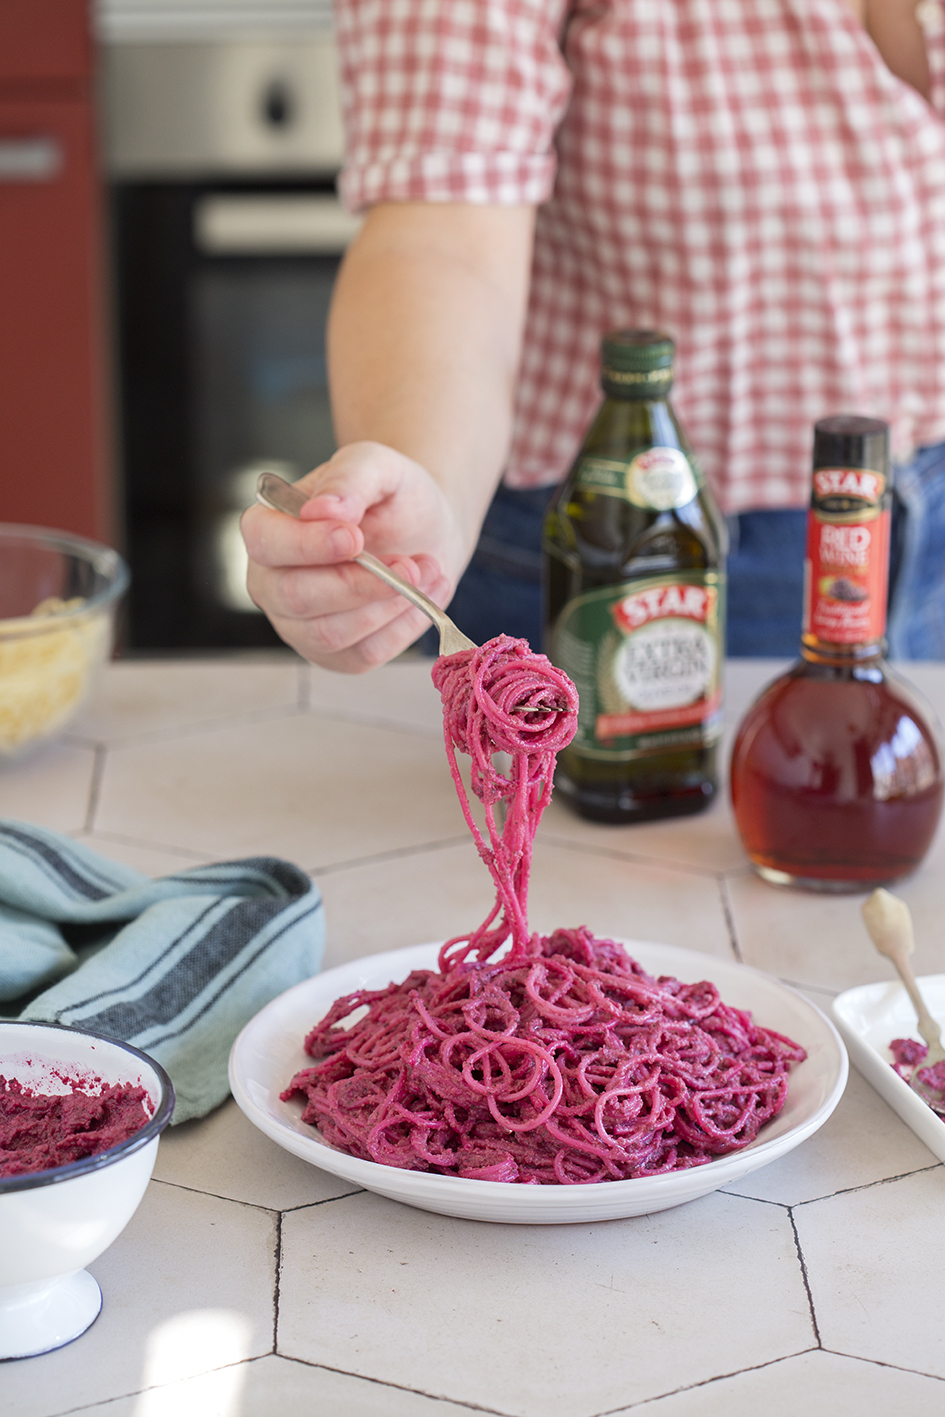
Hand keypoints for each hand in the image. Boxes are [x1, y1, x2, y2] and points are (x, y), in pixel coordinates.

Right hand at [241, 441, 463, 672]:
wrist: (426, 530)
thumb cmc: (391, 496)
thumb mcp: (377, 465)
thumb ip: (349, 479)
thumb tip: (322, 510)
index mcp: (268, 529)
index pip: (264, 543)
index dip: (307, 545)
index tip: (354, 537)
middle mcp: (272, 583)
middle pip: (296, 597)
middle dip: (359, 584)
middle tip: (410, 565)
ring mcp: (299, 626)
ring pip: (331, 633)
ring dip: (388, 604)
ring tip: (425, 570)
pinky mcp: (335, 655)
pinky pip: (364, 654)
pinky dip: (404, 626)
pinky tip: (426, 595)